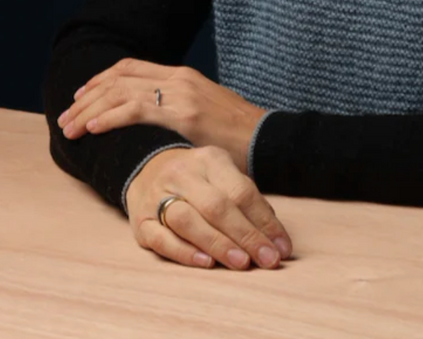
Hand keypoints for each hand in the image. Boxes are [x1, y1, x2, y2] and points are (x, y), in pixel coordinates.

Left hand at [56, 58, 267, 172]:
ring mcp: (181, 93)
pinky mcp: (184, 113)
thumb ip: (176, 110)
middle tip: (66, 117)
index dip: (99, 81)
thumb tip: (148, 124)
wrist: (266, 138)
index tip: (79, 99)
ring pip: (121, 92)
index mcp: (181, 76)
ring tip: (70, 128)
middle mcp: (178, 78)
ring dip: (90, 110)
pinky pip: (136, 110)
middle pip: (119, 78)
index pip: (129, 69)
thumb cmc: (235, 134)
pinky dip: (110, 117)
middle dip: (86, 98)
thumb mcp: (203, 112)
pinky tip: (94, 128)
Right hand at [126, 146, 292, 269]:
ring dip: (218, 244)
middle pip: (217, 206)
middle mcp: (183, 174)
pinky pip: (161, 239)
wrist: (146, 168)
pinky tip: (206, 263)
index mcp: (209, 160)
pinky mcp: (140, 222)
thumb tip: (273, 233)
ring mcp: (158, 197)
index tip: (282, 246)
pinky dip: (184, 253)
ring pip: (188, 221)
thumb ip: (245, 198)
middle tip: (268, 259)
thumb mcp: (221, 175)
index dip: (264, 221)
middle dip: (247, 235)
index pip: (241, 191)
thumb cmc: (196, 179)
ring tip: (242, 263)